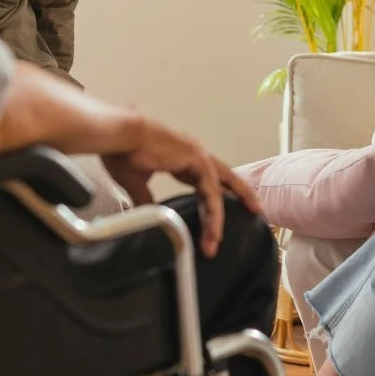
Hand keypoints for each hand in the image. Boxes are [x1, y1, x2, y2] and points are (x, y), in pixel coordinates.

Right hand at [98, 112, 260, 258]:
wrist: (119, 137)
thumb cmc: (122, 153)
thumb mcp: (136, 181)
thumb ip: (146, 198)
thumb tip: (148, 216)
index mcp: (179, 156)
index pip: (203, 177)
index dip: (212, 194)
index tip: (217, 209)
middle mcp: (192, 154)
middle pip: (223, 177)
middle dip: (239, 193)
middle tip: (255, 209)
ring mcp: (197, 156)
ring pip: (218, 189)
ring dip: (219, 216)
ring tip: (220, 239)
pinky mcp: (197, 161)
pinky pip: (212, 193)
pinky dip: (214, 213)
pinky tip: (215, 231)